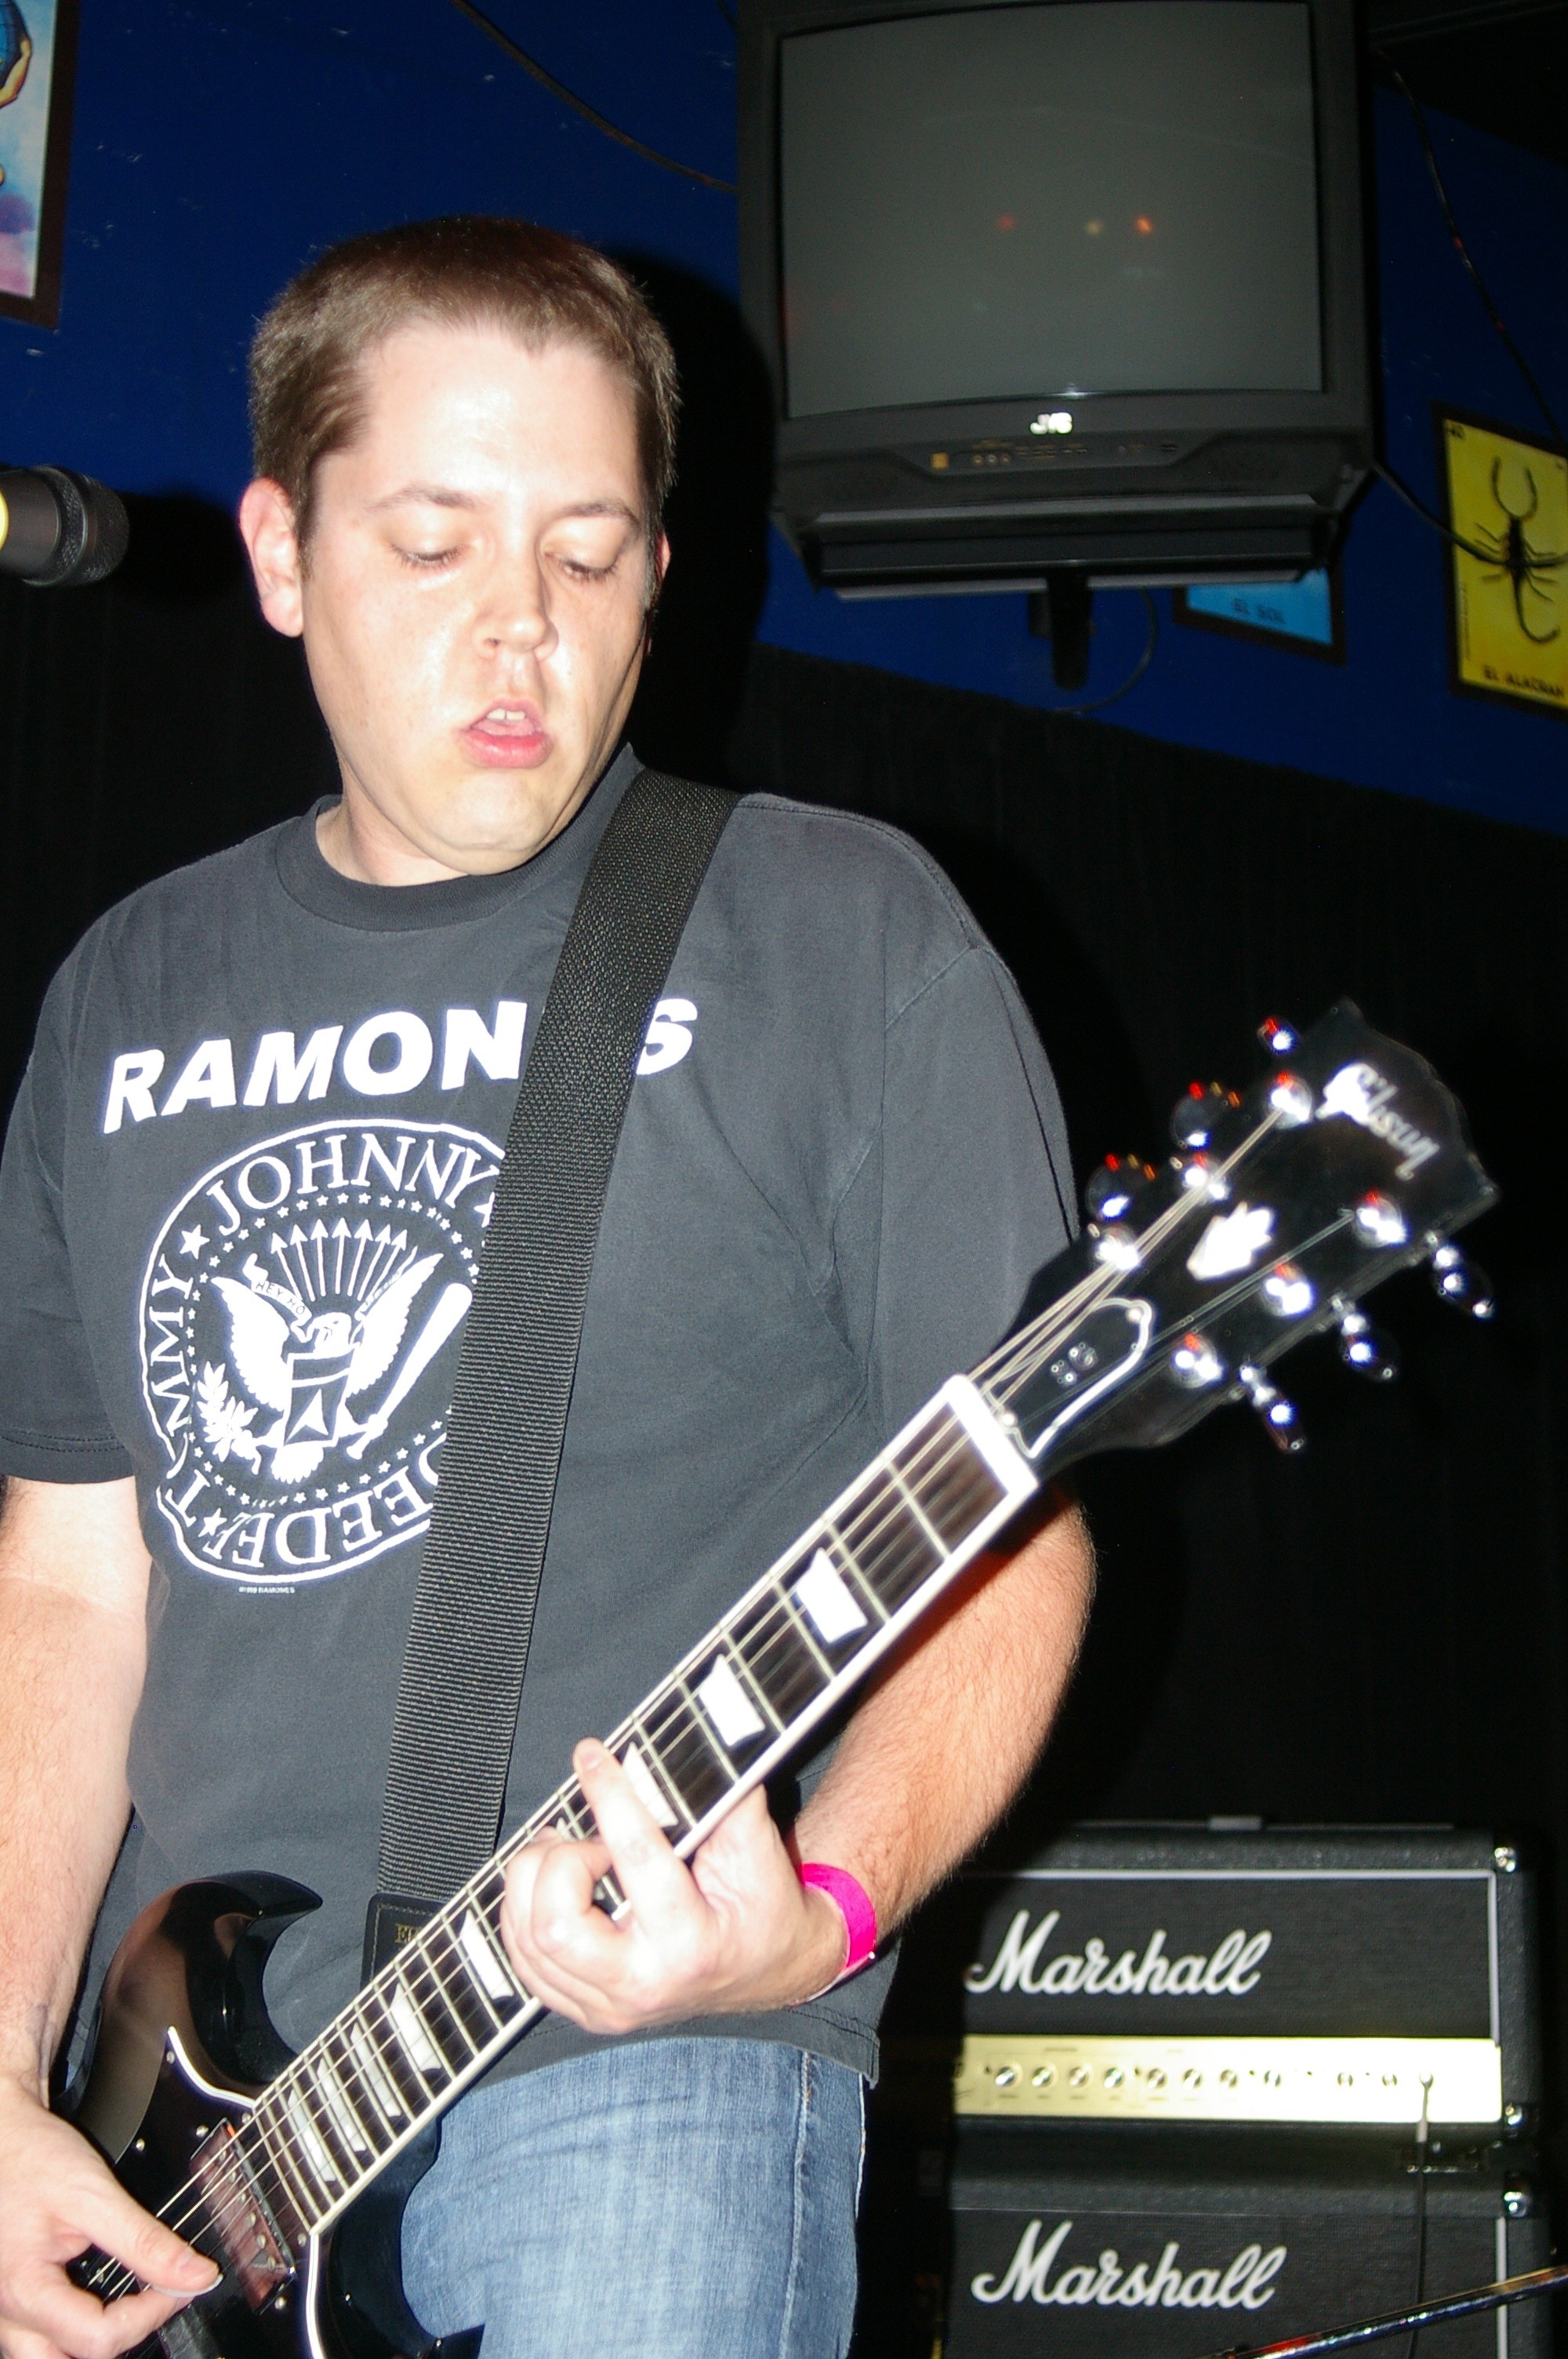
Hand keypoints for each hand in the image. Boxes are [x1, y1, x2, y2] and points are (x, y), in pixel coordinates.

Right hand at [0, 2080, 216, 2358]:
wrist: (3, 2138)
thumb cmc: (33, 2157)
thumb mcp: (94, 2193)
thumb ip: (144, 2240)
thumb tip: (194, 2275)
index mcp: (25, 2291)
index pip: (98, 2339)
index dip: (151, 2314)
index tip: (181, 2284)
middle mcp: (8, 2313)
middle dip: (119, 2339)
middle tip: (154, 2301)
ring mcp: (5, 2311)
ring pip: (49, 2357)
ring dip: (92, 2342)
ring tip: (129, 2307)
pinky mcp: (11, 2300)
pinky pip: (41, 2337)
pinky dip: (75, 2329)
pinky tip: (99, 2302)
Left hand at [499, 1741, 850, 2035]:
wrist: (768, 1967)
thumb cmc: (762, 1905)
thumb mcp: (756, 1847)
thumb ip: (721, 1796)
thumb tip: (682, 1745)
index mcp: (689, 1943)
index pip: (634, 1858)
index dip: (608, 1794)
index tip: (591, 1755)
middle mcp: (641, 1985)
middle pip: (555, 1923)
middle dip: (561, 1861)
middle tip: (590, 1841)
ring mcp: (607, 2007)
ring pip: (528, 1938)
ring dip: (534, 1880)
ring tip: (566, 1851)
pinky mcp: (584, 2010)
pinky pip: (523, 1958)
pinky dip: (523, 1909)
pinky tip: (551, 1882)